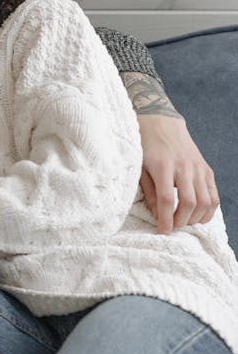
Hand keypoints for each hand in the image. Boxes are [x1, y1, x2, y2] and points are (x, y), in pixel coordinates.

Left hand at [136, 114, 218, 234]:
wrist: (161, 121)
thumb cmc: (146, 145)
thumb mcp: (139, 167)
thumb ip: (148, 191)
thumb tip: (156, 214)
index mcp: (163, 166)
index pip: (166, 199)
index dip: (165, 219)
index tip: (162, 232)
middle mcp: (184, 167)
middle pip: (189, 203)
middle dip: (181, 221)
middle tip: (172, 226)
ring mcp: (198, 168)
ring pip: (205, 201)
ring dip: (196, 218)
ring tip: (184, 221)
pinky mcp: (206, 169)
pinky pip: (214, 194)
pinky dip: (209, 209)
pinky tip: (199, 215)